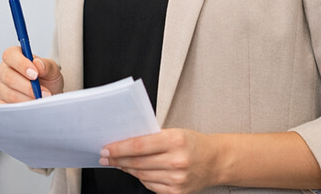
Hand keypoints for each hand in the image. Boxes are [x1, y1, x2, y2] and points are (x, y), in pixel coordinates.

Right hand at [0, 46, 63, 102]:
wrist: (46, 97)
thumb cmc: (47, 80)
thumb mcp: (52, 70)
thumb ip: (47, 65)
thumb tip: (38, 64)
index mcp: (13, 56)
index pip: (10, 56)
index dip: (22, 65)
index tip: (35, 74)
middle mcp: (2, 70)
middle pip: (8, 77)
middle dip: (28, 87)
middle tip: (43, 92)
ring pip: (9, 94)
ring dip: (27, 99)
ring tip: (40, 100)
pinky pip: (6, 107)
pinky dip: (21, 109)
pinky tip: (31, 108)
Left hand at [100, 129, 220, 193]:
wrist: (215, 161)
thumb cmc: (193, 144)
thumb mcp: (174, 132)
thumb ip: (151, 137)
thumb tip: (124, 142)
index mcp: (175, 141)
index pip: (139, 145)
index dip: (119, 148)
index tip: (106, 148)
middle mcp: (177, 161)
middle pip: (137, 162)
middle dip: (117, 159)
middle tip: (105, 156)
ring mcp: (177, 179)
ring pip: (141, 175)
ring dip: (127, 168)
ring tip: (119, 162)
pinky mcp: (176, 192)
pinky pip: (150, 185)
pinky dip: (141, 178)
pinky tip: (137, 171)